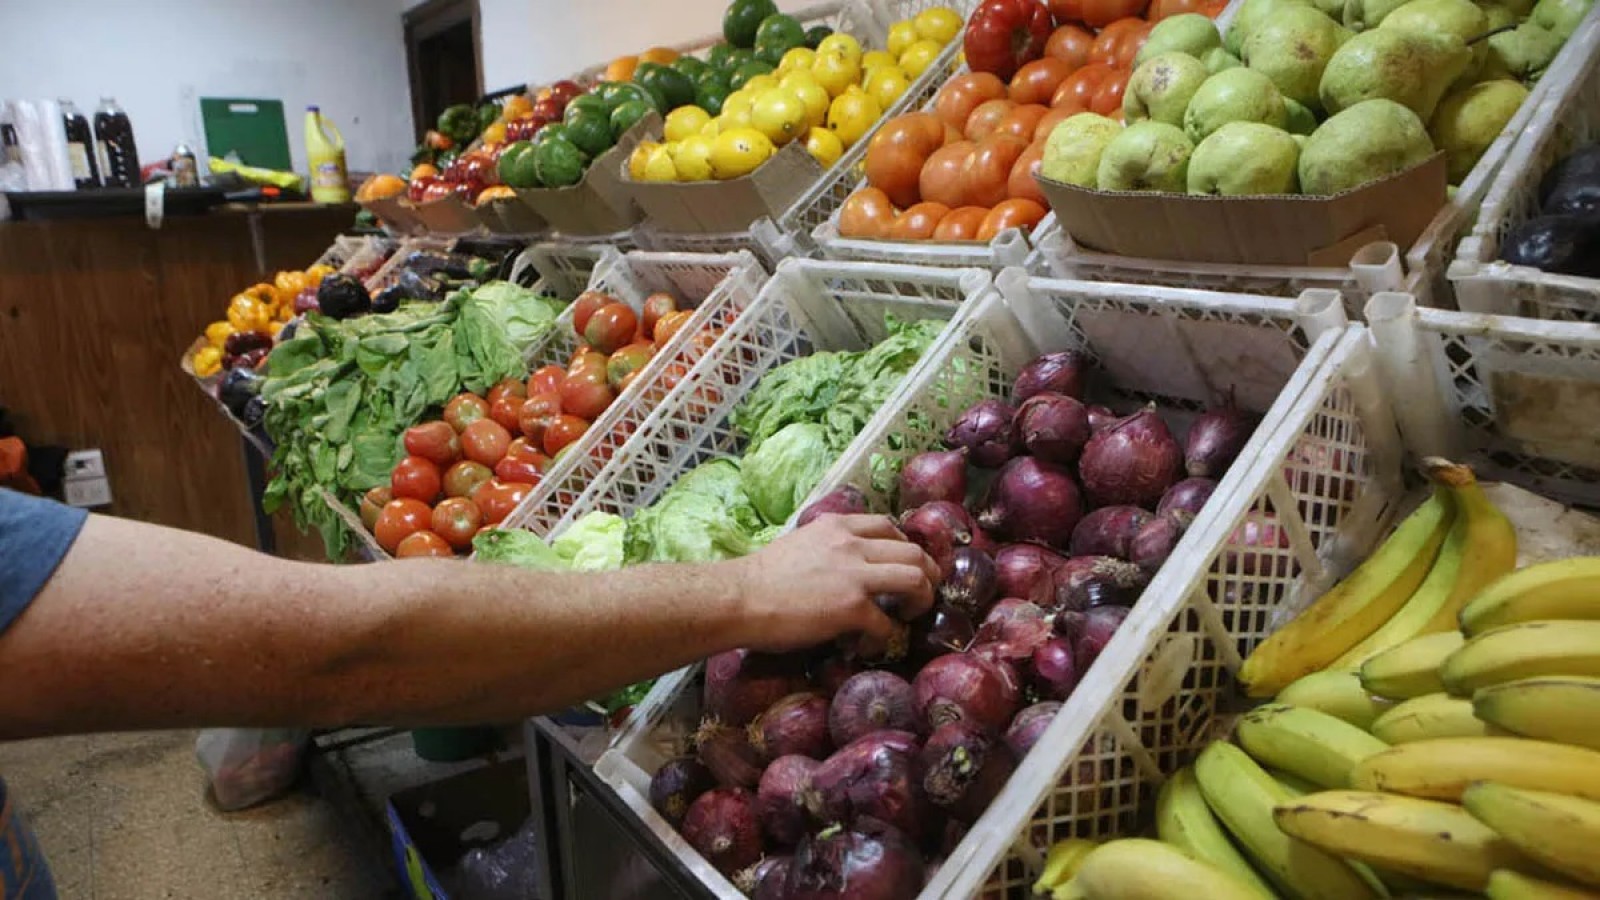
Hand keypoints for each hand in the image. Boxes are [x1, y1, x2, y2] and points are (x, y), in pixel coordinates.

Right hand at [727, 514, 938, 653]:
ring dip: (921, 599)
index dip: (903, 548)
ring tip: (911, 615)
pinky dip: (885, 638)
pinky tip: (869, 645)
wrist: (739, 599)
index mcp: (837, 526)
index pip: (887, 526)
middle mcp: (852, 543)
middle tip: (923, 592)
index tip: (903, 565)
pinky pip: (888, 624)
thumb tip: (839, 570)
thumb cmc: (759, 578)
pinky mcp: (852, 607)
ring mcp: (855, 575)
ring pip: (915, 578)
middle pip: (913, 551)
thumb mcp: (799, 545)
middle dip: (927, 573)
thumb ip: (827, 550)